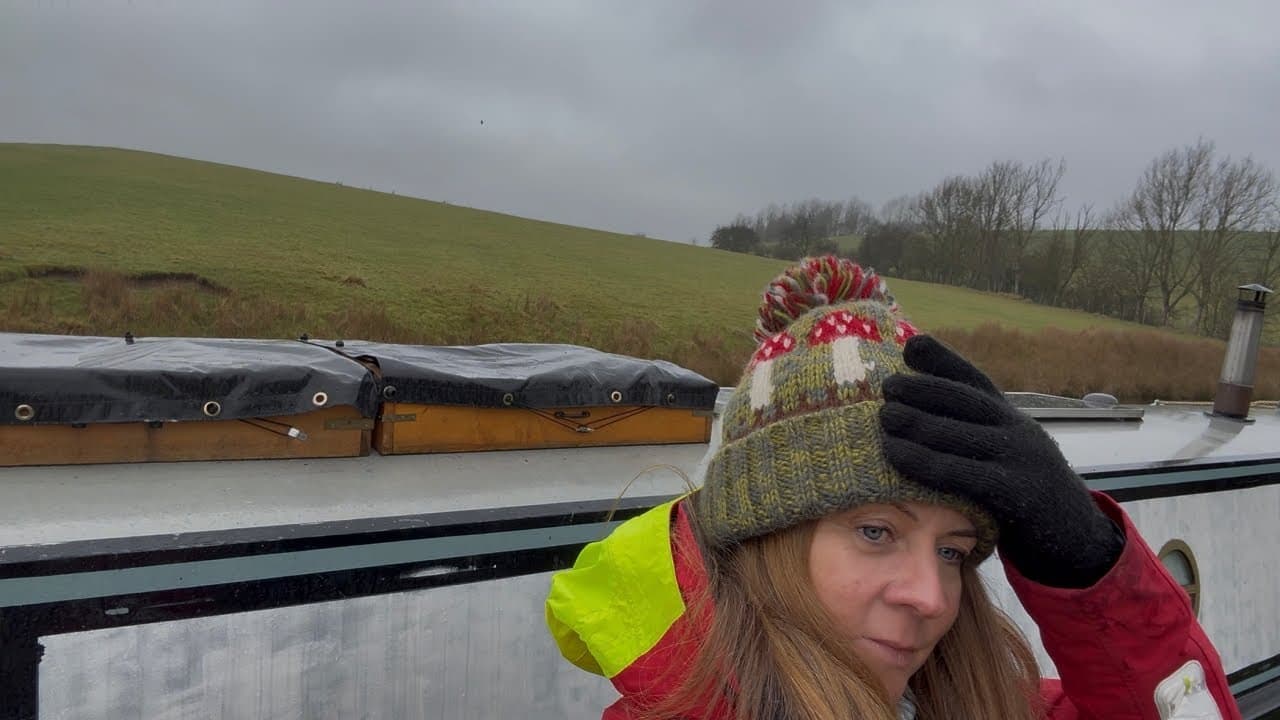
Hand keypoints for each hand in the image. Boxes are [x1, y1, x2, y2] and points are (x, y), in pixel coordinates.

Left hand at [878, 335, 1123, 587]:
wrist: (1075, 538)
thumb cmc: (1026, 495)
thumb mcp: (1007, 456)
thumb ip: (977, 434)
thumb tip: (924, 415)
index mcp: (1012, 417)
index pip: (975, 380)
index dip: (943, 360)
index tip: (912, 346)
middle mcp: (1017, 429)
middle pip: (962, 399)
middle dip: (921, 389)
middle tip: (887, 387)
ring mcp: (1017, 457)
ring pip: (956, 432)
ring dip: (915, 423)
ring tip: (884, 417)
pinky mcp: (1013, 491)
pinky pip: (958, 472)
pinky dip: (922, 461)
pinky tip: (895, 454)